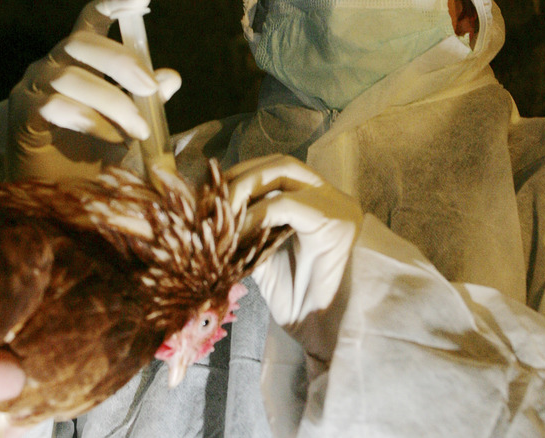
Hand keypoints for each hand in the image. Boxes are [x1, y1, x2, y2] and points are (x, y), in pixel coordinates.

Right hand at [7, 0, 180, 181]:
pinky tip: (110, 140)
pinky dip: (90, 121)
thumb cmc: (94, 154)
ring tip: (138, 131)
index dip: (112, 3)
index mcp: (80, 60)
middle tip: (151, 90)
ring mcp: (32, 89)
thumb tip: (170, 76)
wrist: (63, 197)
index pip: (91, 20)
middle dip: (121, 63)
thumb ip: (147, 99)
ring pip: (71, 78)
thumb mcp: (129, 124)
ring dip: (113, 103)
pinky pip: (55, 107)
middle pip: (81, 43)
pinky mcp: (22, 117)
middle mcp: (52, 65)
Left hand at [226, 155, 361, 366]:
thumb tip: (212, 216)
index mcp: (316, 202)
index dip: (240, 175)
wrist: (329, 330)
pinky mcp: (333, 221)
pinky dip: (255, 215)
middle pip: (278, 163)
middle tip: (211, 201)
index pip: (275, 171)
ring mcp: (335, 204)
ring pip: (283, 171)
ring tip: (222, 214)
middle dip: (240, 175)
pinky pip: (284, 204)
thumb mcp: (265, 257)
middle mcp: (328, 196)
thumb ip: (248, 232)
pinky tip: (239, 234)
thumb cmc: (301, 301)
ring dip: (245, 187)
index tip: (209, 195)